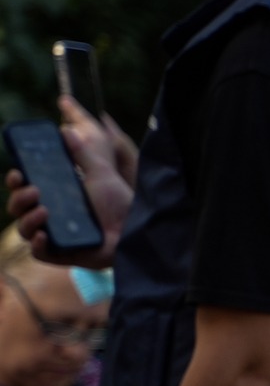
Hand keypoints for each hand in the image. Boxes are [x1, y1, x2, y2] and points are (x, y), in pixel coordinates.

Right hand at [5, 98, 134, 267]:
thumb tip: (67, 130)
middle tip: (33, 190)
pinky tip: (43, 235)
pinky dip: (37, 244)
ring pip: (24, 229)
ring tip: (44, 210)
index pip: (23, 188)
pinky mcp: (62, 254)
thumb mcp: (100, 174)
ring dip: (27, 218)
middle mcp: (50, 216)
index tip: (18, 173)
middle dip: (19, 197)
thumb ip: (83, 153)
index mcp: (54, 196)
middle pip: (17, 208)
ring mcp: (54, 236)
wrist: (136, 228)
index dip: (16, 180)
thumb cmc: (119, 202)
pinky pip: (38, 253)